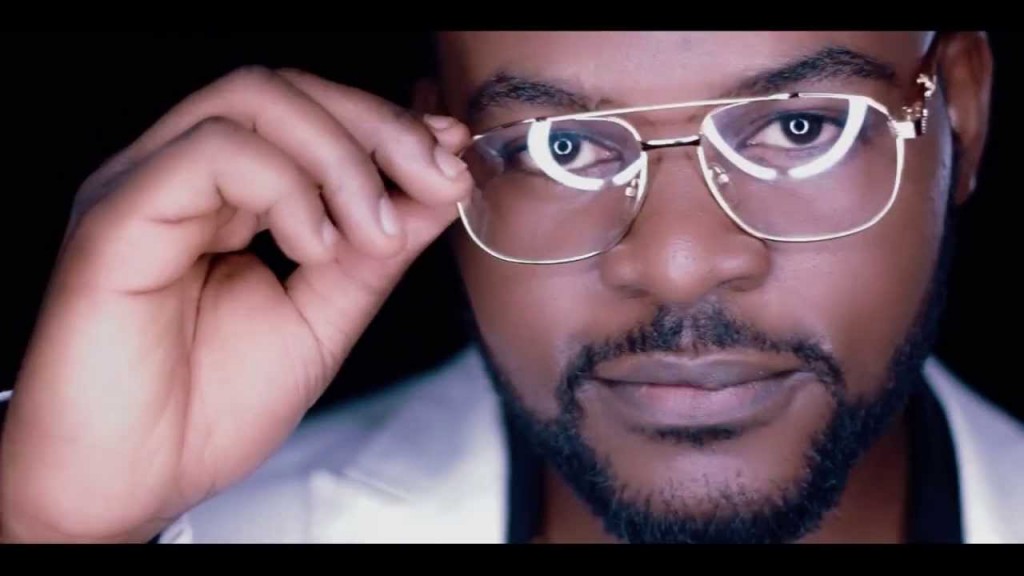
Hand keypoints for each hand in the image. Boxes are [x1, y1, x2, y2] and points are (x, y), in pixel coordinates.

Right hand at [0, 67, 472, 541]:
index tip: (451, 155)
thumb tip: (437, 190)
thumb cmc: (208, 410)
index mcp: (225, 197)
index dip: (388, 125)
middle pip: (286, 90)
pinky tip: (314, 246)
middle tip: (435, 178)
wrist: (134, 483)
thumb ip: (376, 253)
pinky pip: (213, 154)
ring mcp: (147, 187)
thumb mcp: (322, 320)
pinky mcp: (119, 215)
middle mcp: (182, 177)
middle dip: (379, 127)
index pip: (309, 115)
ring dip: (342, 157)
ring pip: (253, 101)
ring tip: (372, 233)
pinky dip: (286, 188)